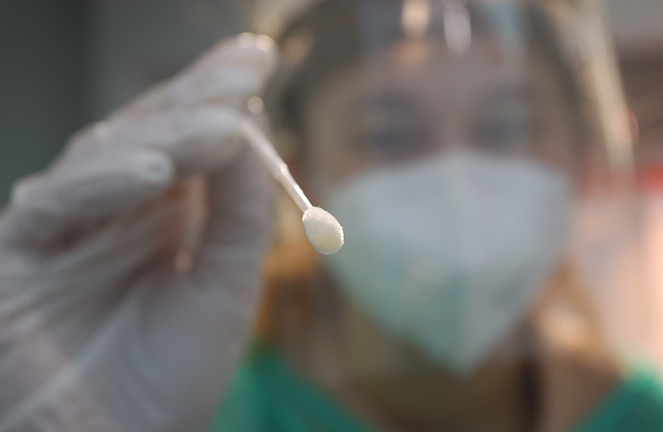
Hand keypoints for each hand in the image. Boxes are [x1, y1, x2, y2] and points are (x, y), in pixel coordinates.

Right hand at [0, 34, 277, 430]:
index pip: (188, 139)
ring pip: (106, 158)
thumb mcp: (224, 287)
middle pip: (149, 133)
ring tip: (222, 125)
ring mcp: (64, 226)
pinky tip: (154, 170)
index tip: (256, 59)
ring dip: (165, 136)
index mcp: (161, 215)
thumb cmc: (170, 377)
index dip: (217, 97)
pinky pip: (57, 204)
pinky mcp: (19, 251)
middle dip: (197, 99)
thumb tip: (250, 132)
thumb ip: (236, 214)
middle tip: (244, 69)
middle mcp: (111, 210)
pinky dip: (103, 183)